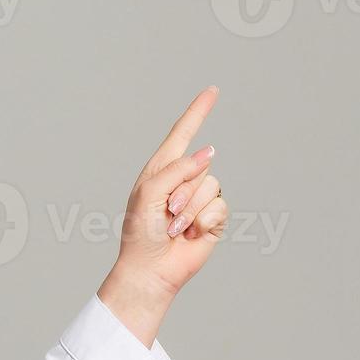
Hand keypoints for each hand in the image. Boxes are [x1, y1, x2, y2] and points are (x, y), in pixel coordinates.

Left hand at [112, 85, 227, 296]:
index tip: (213, 90)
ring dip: (189, 210)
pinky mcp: (213, 217)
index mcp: (161, 169)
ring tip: (174, 226)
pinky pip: (218, 207)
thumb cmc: (141, 232)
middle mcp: (183, 180)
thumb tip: (210, 152)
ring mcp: (199, 198)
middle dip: (181, 190)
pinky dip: (202, 222)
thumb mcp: (149, 193)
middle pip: (199, 164)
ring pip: (210, 186)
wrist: (150, 269)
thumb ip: (177, 169)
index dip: (198, 111)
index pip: (183, 133)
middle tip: (165, 212)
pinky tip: (189, 234)